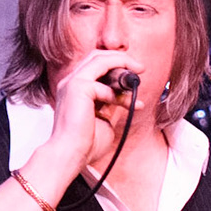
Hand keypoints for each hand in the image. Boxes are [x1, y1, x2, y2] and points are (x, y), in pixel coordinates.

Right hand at [46, 46, 146, 169]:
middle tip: (140, 68)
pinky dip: (118, 94)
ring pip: (100, 60)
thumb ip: (111, 103)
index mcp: (74, 88)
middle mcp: (70, 82)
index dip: (115, 63)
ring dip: (122, 64)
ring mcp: (72, 83)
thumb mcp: (104, 117)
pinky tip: (128, 104)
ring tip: (138, 74)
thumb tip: (124, 95)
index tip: (135, 72)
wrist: (70, 155)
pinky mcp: (77, 88)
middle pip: (97, 55)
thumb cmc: (85, 143)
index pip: (95, 64)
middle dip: (121, 58)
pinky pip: (103, 84)